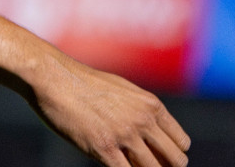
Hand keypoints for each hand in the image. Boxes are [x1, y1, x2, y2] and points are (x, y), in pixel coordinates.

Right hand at [26, 52, 190, 166]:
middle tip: (144, 165)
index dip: (171, 155)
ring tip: (126, 163)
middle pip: (175, 161)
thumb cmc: (82, 83)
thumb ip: (140, 111)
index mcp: (151, 105)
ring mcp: (125, 135)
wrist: (53, 78)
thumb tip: (149, 133)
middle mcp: (143, 120)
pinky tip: (113, 164)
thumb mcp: (122, 90)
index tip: (157, 158)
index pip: (181, 143)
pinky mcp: (104, 148)